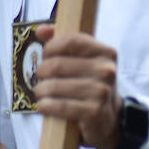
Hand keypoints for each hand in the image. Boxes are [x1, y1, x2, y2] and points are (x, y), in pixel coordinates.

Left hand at [32, 25, 123, 148]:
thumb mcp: (82, 61)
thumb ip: (62, 43)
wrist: (108, 118)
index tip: (46, 55)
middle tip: (41, 77)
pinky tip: (44, 106)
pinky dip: (46, 106)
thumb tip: (41, 30)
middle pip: (58, 64)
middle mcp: (107, 70)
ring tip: (41, 93)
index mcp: (105, 53)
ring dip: (40, 91)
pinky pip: (60, 106)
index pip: (71, 41)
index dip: (51, 47)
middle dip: (41, 72)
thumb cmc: (90, 85)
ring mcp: (102, 91)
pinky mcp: (95, 111)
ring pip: (54, 86)